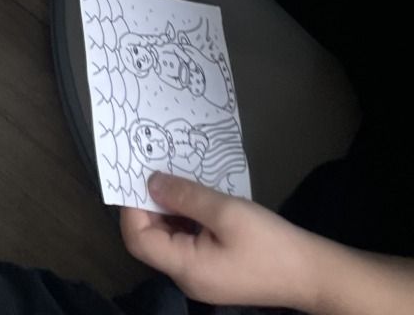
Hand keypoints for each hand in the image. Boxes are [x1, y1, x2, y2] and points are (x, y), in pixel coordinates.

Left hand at [121, 176, 316, 306]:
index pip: (138, 239)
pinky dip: (185, 219)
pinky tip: (196, 197)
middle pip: (151, 240)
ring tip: (175, 177)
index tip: (137, 174)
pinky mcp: (216, 271)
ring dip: (168, 209)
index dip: (132, 207)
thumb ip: (185, 196)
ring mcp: (203, 277)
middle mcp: (188, 278)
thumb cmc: (269, 243)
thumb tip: (151, 183)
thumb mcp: (226, 212)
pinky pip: (188, 242)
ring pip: (170, 239)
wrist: (312, 274)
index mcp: (186, 268)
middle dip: (149, 204)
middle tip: (155, 168)